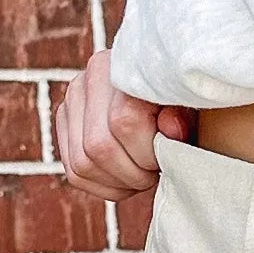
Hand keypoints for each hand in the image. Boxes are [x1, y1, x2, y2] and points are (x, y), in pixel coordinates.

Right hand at [55, 49, 190, 198]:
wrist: (159, 89)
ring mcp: (70, 103)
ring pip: (82, 164)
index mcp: (119, 66)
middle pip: (98, 147)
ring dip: (118, 182)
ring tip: (142, 175)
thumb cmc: (180, 99)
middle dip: (132, 172)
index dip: (147, 152)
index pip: (124, 122)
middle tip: (154, 171)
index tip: (166, 156)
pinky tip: (125, 179)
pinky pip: (75, 173)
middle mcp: (86, 80)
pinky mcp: (64, 126)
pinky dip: (104, 186)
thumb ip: (184, 116)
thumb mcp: (189, 104)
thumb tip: (171, 128)